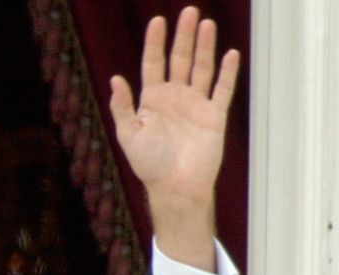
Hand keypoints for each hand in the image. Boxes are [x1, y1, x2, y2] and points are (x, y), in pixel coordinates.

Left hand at [109, 6, 239, 267]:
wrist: (176, 187)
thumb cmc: (149, 164)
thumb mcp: (128, 135)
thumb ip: (122, 107)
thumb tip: (115, 79)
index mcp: (151, 100)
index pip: (153, 64)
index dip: (155, 43)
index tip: (158, 21)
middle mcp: (174, 98)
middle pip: (179, 59)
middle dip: (183, 36)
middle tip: (189, 12)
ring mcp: (195, 105)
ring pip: (201, 68)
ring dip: (204, 47)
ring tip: (207, 24)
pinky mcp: (214, 115)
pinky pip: (222, 89)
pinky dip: (227, 72)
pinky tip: (230, 54)